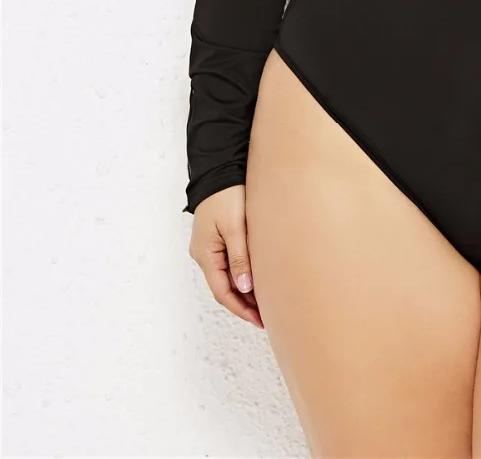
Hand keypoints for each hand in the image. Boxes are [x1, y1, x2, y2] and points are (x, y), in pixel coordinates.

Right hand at [188, 185, 263, 328]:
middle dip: (244, 304)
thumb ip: (239, 258)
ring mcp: (210, 247)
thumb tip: (244, 289)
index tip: (259, 320)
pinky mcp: (219, 238)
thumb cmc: (228, 195)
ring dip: (244, 291)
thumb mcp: (235, 227)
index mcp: (205, 254)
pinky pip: (230, 264)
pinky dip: (243, 275)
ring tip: (266, 303)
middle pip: (224, 287)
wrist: (222, 169)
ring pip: (228, 277)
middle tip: (266, 317)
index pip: (222, 291)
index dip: (241, 308)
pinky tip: (258, 280)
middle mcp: (204, 254)